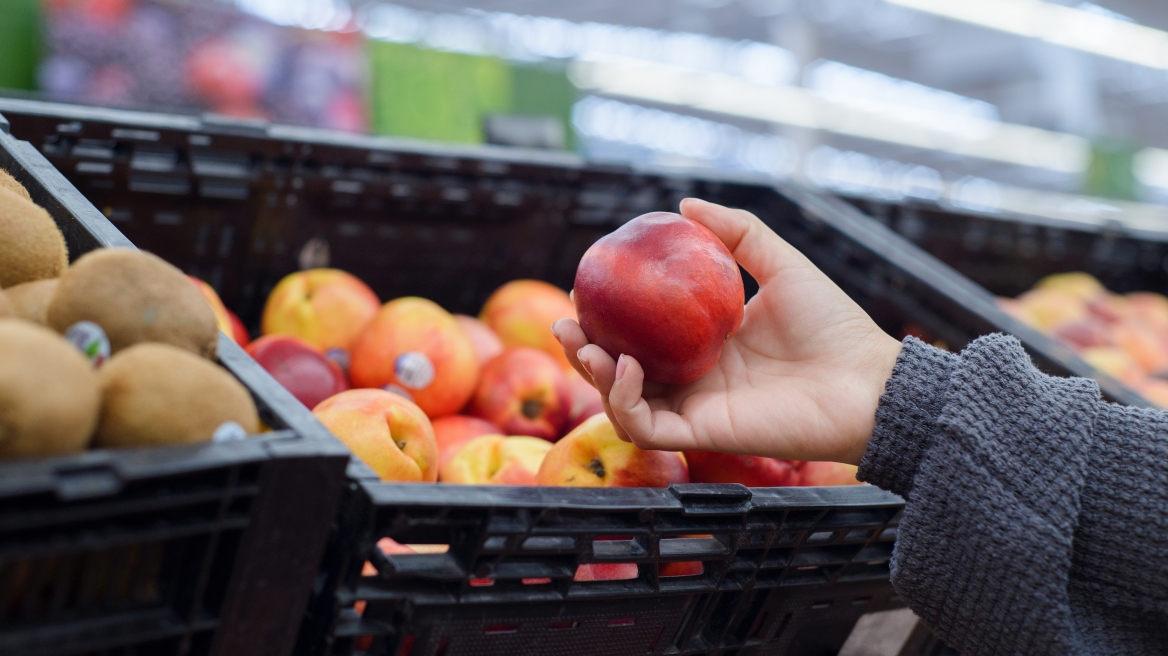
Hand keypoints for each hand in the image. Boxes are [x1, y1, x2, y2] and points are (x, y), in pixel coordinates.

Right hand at [553, 198, 901, 464]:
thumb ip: (737, 233)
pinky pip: (645, 426)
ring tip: (582, 344)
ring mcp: (696, 408)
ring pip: (622, 402)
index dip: (607, 318)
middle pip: (620, 371)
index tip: (585, 289)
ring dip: (594, 375)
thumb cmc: (834, 326)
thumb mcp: (781, 264)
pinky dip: (624, 400)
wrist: (867, 381)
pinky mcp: (702, 434)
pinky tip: (627, 367)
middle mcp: (694, 379)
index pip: (642, 335)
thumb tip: (685, 203)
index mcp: (705, 345)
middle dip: (582, 350)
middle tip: (563, 322)